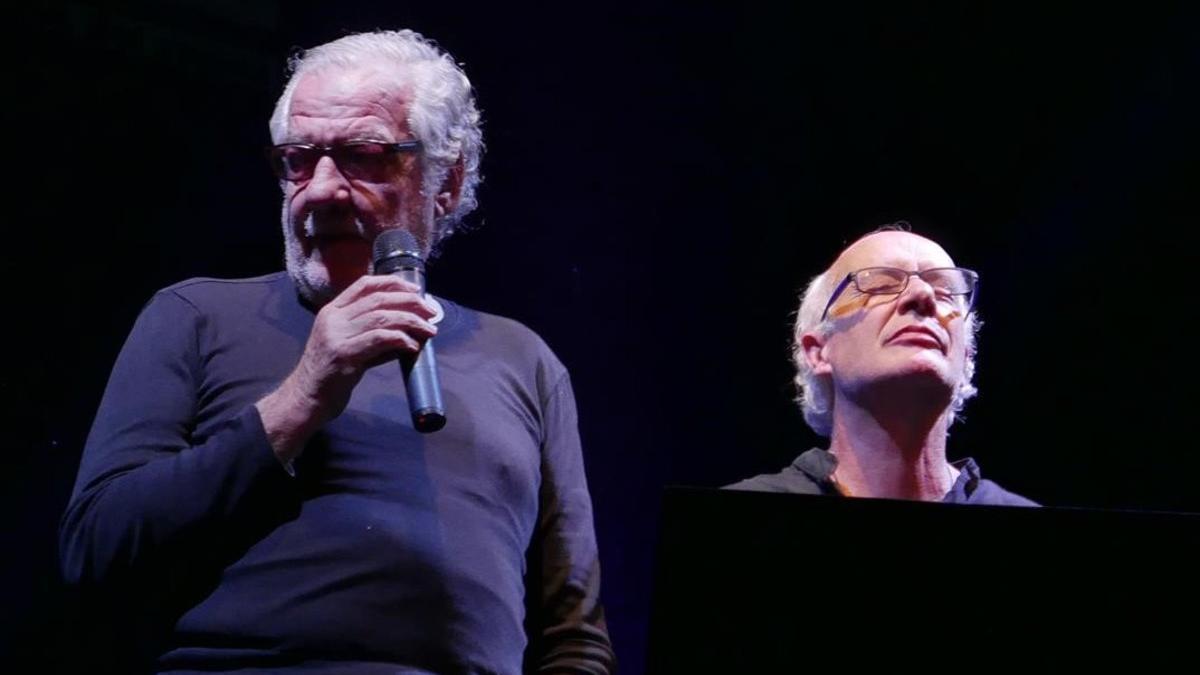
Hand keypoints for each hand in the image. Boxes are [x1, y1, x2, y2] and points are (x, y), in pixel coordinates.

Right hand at [256, 275, 437, 463]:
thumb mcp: (350, 346)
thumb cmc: (331, 373)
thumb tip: (410, 329)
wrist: (307, 398)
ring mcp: (336, 335)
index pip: (364, 284)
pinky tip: (412, 346)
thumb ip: (374, 334)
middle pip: (378, 299)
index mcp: (332, 311)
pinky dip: (400, 339)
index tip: (415, 290)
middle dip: (409, 302)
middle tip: (430, 311)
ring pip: (381, 317)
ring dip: (411, 321)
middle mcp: (333, 318)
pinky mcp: (344, 355)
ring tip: (429, 330)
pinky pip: (379, 339)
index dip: (392, 283)